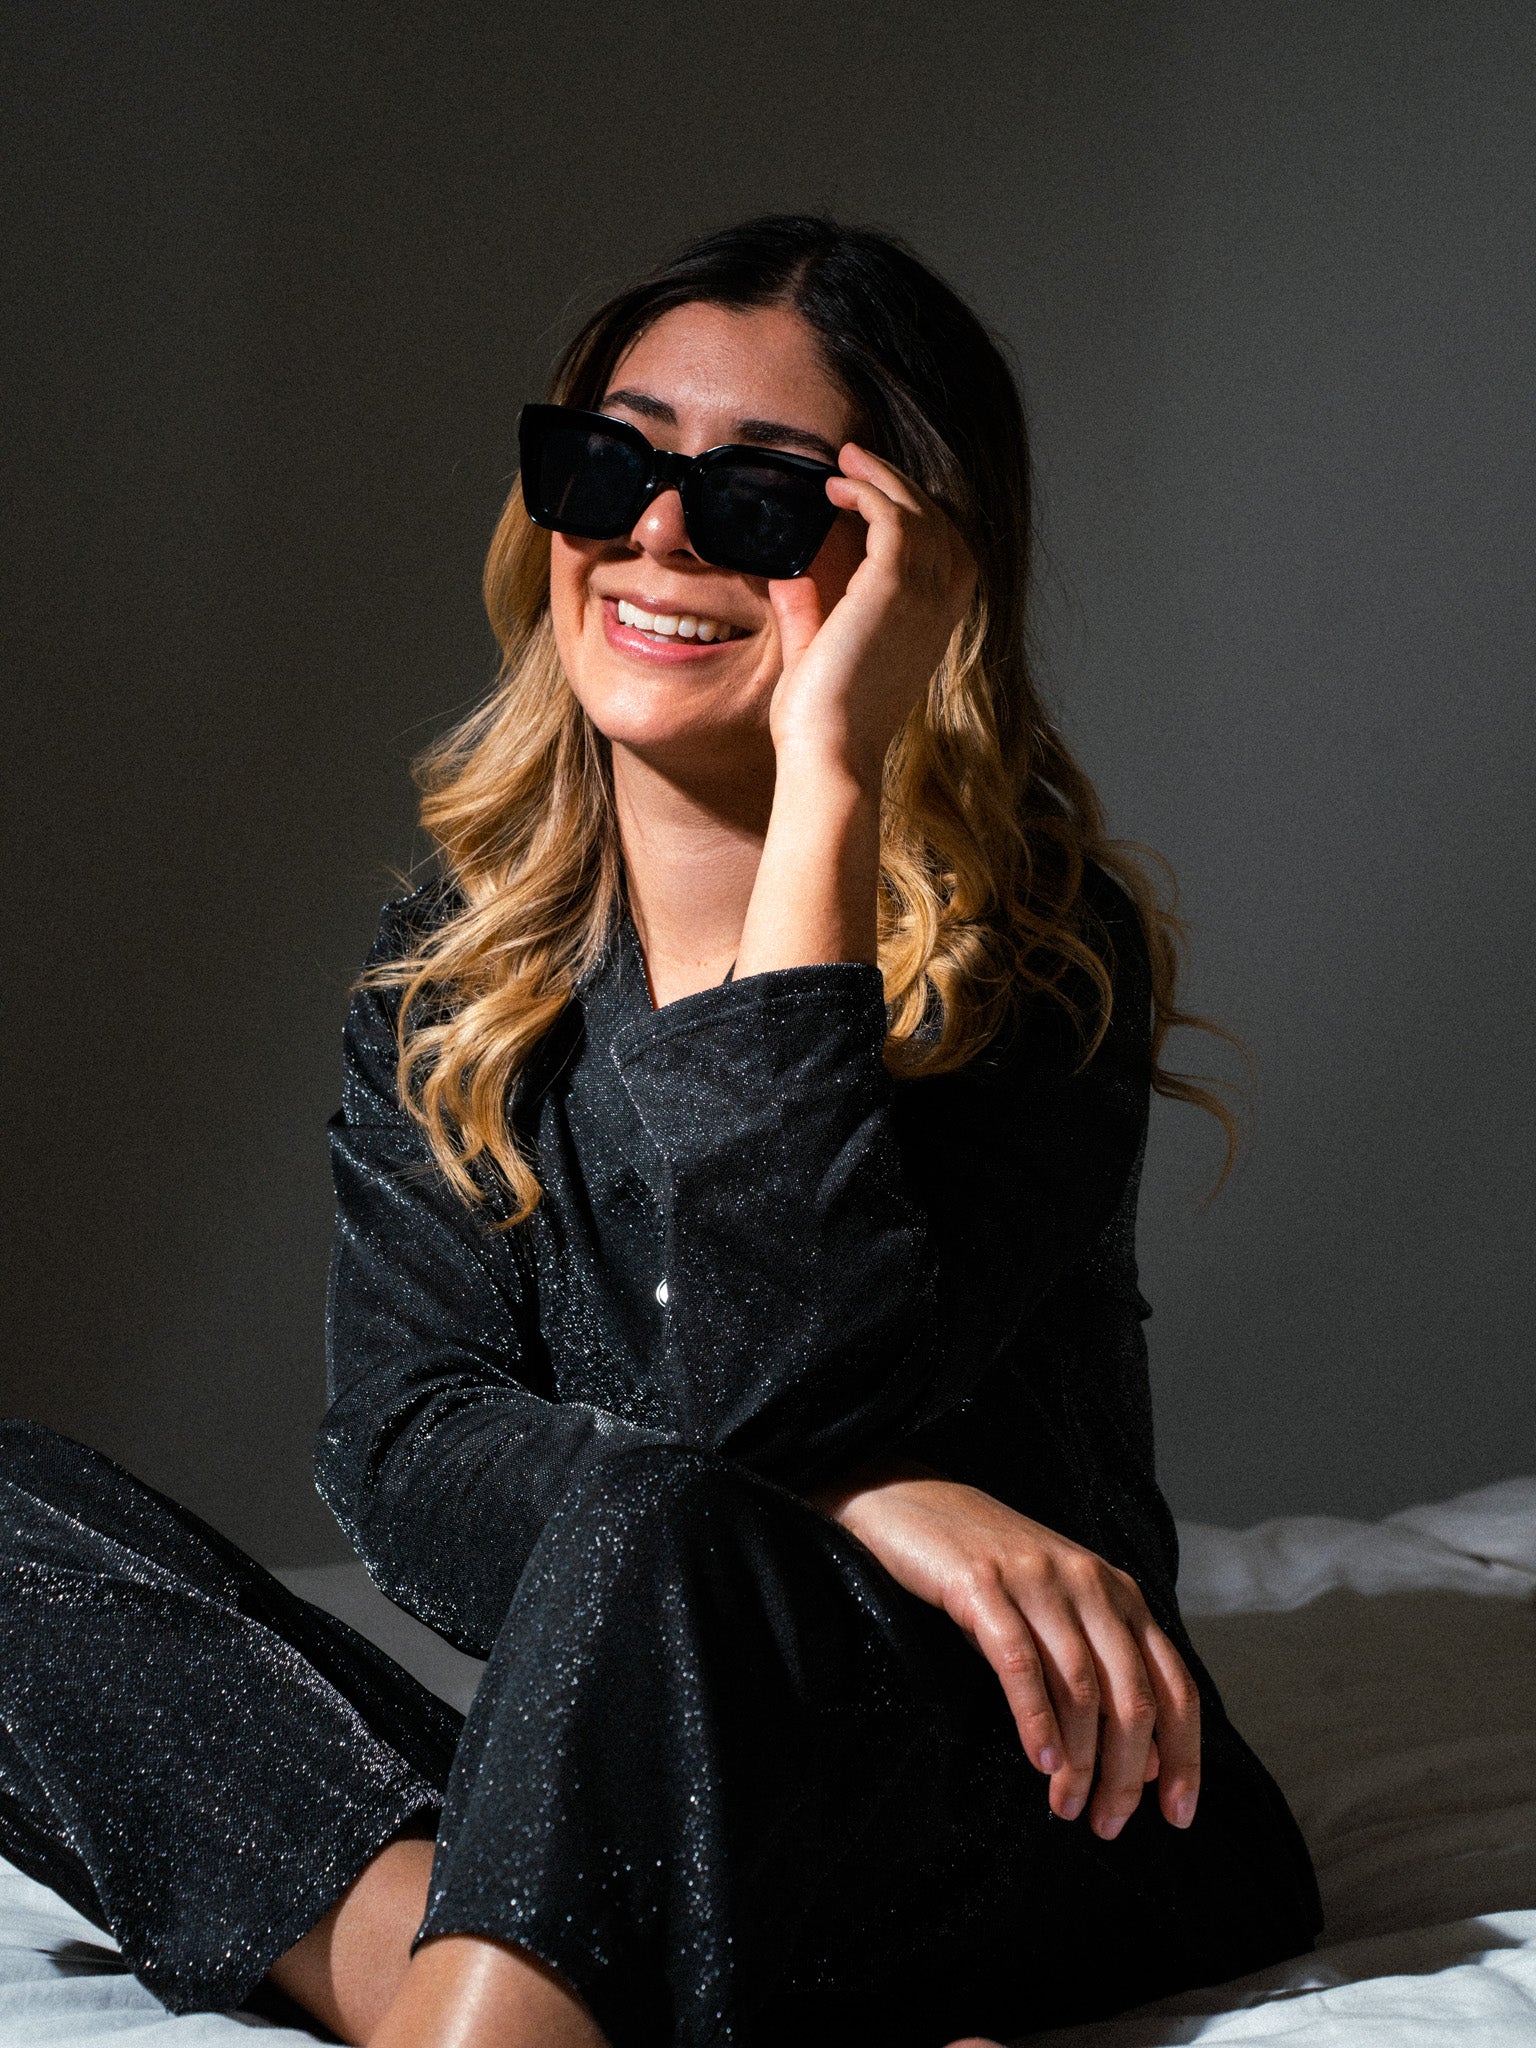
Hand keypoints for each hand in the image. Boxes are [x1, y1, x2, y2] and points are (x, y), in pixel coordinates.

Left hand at [767, 444, 975, 783]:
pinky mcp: (893, 587)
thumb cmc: (823, 723)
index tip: (868, 492)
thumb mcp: (819, 657)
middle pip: (938, 520)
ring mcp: (922, 596)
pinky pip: (893, 517)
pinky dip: (867, 493)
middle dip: (899, 484)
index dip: (915, 513)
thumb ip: (811, 615)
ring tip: (844, 462)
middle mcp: (939, 608)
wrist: (829, 752)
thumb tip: (791, 576)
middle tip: (854, 459)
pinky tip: (834, 490)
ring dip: (881, 479)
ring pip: (918, 510)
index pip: (946, 550)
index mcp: (933, 626)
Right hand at [808, 1463, 1201, 1837]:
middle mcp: (1089, 1583)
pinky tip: (1039, 1761)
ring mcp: (1037, 1580)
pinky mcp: (982, 1583)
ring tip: (1067, 1808)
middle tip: (1107, 1825)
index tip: (1177, 1815)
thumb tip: (1147, 1762)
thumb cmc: (985, 1570)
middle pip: (1133, 1696)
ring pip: (1081, 1687)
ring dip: (1081, 1761)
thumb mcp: (1055, 1617)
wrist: (908, 1501)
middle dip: (1126, 1773)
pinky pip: (1021, 1663)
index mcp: (1117, 1593)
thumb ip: (1103, 1676)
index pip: (1174, 1684)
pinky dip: (1036, 1719)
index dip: (1184, 1754)